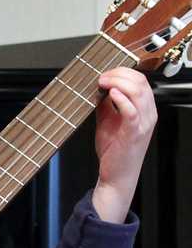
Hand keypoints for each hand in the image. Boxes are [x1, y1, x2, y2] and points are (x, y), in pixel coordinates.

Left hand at [92, 67, 157, 222]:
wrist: (115, 175)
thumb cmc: (113, 150)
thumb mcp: (107, 121)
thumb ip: (106, 105)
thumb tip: (99, 89)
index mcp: (144, 109)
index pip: (140, 80)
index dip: (122, 72)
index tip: (104, 74)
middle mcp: (148, 114)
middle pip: (141, 82)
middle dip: (119, 74)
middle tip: (101, 77)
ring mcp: (143, 123)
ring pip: (138, 92)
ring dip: (119, 83)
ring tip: (103, 83)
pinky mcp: (134, 133)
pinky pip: (132, 111)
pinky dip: (122, 99)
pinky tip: (111, 94)